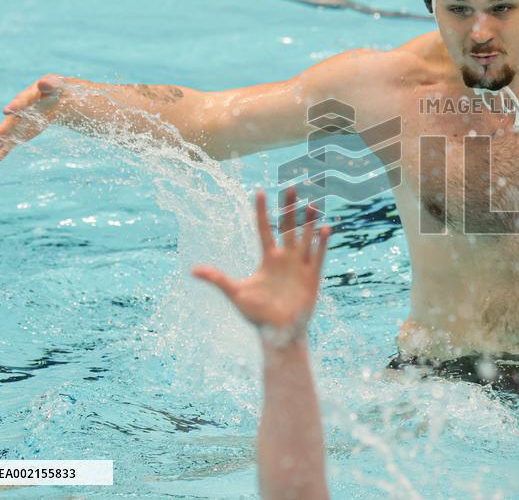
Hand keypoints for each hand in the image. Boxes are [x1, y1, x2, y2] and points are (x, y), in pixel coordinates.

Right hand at [0, 74, 66, 168]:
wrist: (53, 97)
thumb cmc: (54, 89)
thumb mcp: (55, 84)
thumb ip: (50, 84)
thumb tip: (44, 83)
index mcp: (27, 98)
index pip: (21, 102)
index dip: (16, 106)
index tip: (8, 110)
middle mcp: (17, 112)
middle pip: (10, 122)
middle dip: (2, 129)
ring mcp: (17, 124)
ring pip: (6, 136)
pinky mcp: (19, 134)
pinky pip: (8, 146)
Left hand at [192, 188, 330, 333]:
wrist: (277, 332)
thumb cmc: (257, 314)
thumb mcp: (236, 293)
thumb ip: (218, 279)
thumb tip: (193, 270)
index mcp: (268, 259)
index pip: (265, 229)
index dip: (262, 211)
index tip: (260, 191)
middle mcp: (286, 258)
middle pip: (289, 226)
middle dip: (290, 207)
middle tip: (293, 186)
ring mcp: (300, 266)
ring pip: (306, 237)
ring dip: (309, 221)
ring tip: (312, 203)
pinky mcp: (312, 277)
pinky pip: (318, 256)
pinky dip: (321, 243)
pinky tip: (325, 228)